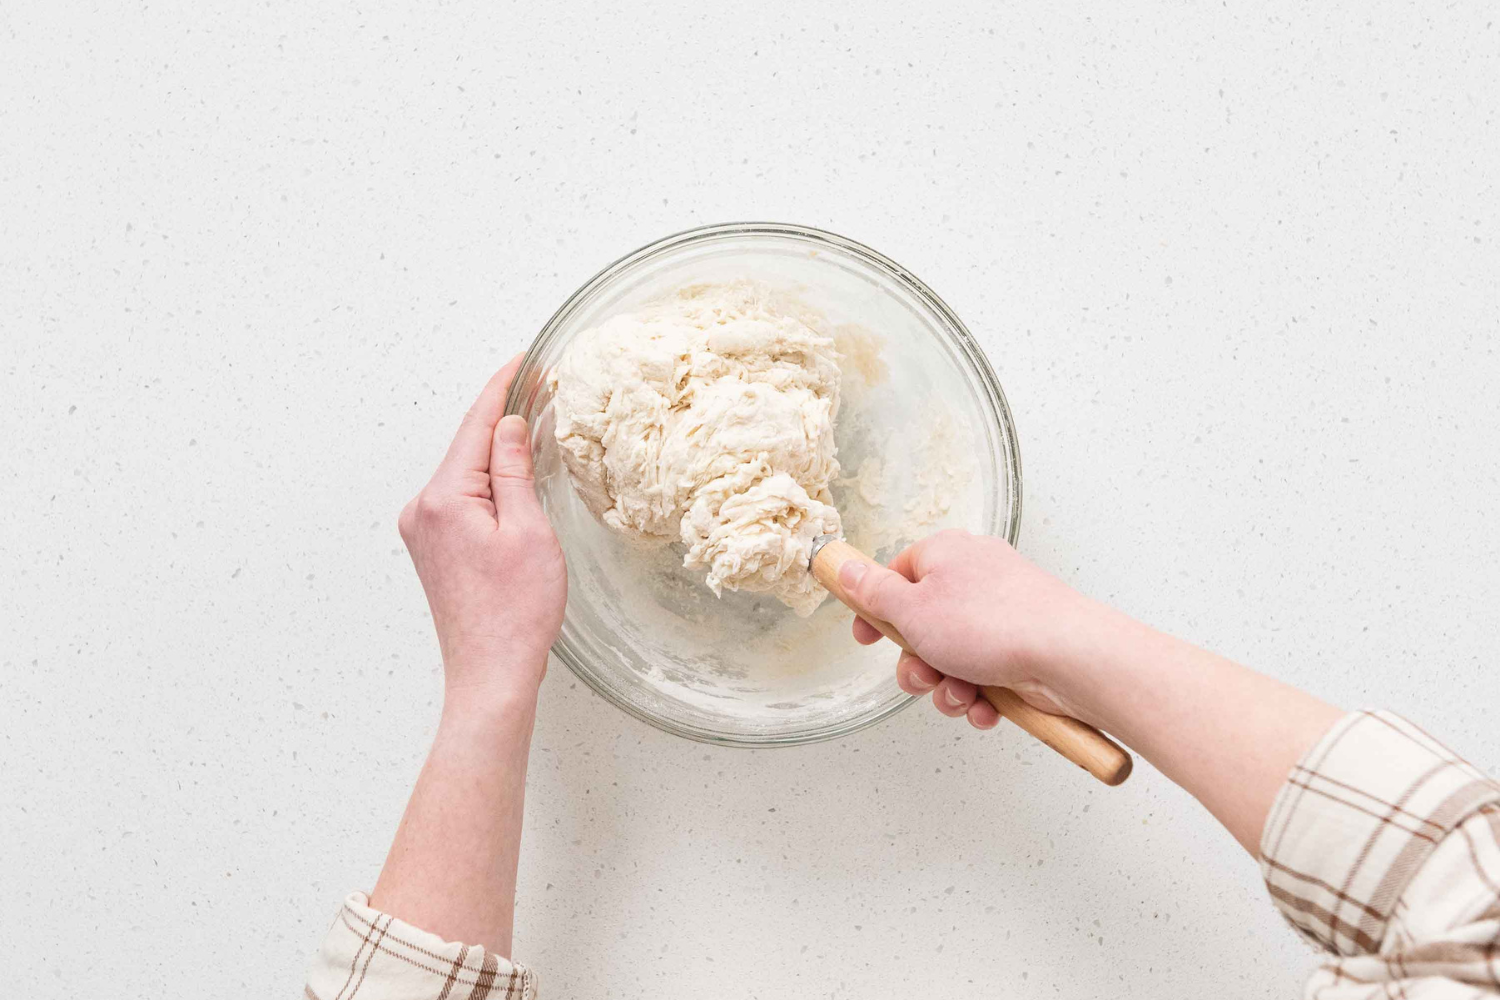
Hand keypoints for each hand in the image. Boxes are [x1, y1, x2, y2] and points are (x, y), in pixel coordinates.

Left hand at [398, 356, 565, 704]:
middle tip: (539, 384)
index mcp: (443, 498)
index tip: (524, 360)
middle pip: (466, 445)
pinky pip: (460, 496)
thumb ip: (513, 470)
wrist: (490, 674)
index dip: (502, 387)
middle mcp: (422, 509)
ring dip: (495, 448)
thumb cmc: (516, 612)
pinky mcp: (431, 547)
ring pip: (463, 472)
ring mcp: (422, 530)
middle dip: (501, 414)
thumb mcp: (528, 530)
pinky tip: (511, 473)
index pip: (475, 425)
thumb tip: (508, 423)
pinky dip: (486, 479)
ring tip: (532, 422)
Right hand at [843, 530, 1091, 728]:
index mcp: (946, 555)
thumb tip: (847, 569)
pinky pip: (983, 675)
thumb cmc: (992, 624)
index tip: (867, 639)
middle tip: (925, 674)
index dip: (878, 611)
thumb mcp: (912, 609)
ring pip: (951, 658)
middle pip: (922, 626)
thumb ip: (874, 591)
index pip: (898, 575)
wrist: (1066, 656)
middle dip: (918, 663)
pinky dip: (979, 696)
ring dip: (948, 686)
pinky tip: (986, 705)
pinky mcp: (1019, 648)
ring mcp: (999, 614)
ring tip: (963, 692)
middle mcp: (974, 579)